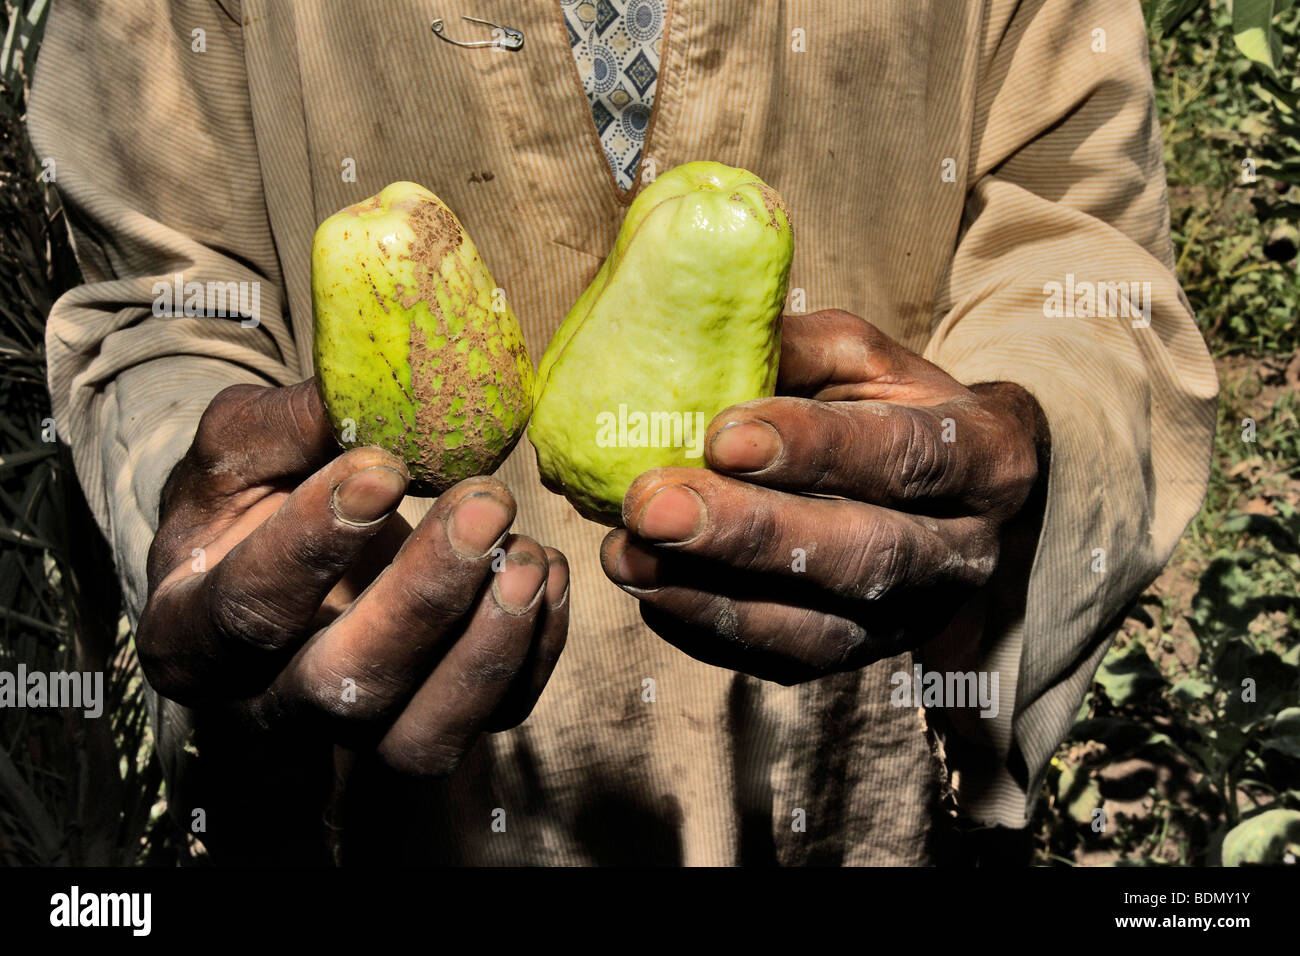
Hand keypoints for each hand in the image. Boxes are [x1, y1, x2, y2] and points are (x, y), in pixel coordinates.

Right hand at [136, 380, 568, 775]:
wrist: (283, 557)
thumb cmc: (252, 500)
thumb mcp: (239, 450)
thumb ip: (285, 426)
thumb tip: (365, 395)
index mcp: (191, 633)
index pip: (249, 607)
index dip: (315, 543)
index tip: (383, 468)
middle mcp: (267, 704)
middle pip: (343, 688)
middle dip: (423, 598)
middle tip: (487, 502)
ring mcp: (353, 733)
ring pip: (419, 739)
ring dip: (487, 648)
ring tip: (528, 553)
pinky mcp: (430, 730)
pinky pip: (490, 722)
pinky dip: (533, 655)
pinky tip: (548, 574)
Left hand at [601, 309, 1048, 683]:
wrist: (949, 493)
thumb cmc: (891, 407)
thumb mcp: (861, 358)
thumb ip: (794, 351)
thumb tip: (693, 350)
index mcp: (986, 456)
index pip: (905, 456)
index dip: (816, 450)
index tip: (722, 436)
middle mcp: (964, 551)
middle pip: (862, 553)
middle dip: (749, 534)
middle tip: (651, 506)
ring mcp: (915, 618)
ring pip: (820, 628)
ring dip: (712, 598)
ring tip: (626, 556)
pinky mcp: (862, 657)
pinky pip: (783, 662)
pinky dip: (707, 632)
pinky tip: (650, 591)